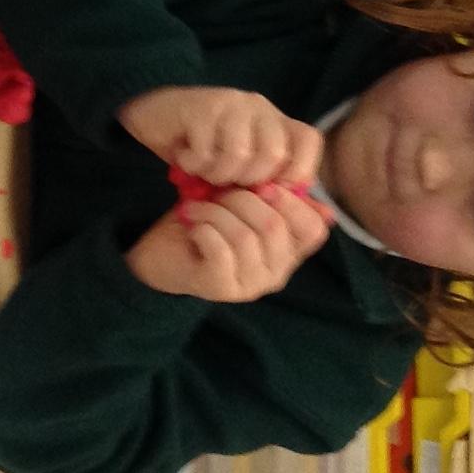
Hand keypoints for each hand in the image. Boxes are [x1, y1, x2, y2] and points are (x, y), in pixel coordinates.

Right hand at [119, 85, 322, 189]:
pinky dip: (194, 165)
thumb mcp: (243, 171)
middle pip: (273, 154)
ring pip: (239, 155)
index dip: (295, 171)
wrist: (154, 119)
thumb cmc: (205, 152)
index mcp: (276, 121)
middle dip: (246, 181)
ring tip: (204, 171)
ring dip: (216, 174)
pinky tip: (186, 159)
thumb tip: (322, 218)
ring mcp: (231, 103)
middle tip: (225, 182)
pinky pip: (206, 152)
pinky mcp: (201, 107)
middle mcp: (259, 107)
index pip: (308, 140)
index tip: (267, 190)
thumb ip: (277, 190)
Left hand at [126, 185, 331, 301]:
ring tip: (198, 206)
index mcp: (288, 252)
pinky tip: (192, 224)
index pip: (313, 230)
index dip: (290, 201)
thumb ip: (275, 196)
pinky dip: (203, 227)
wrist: (161, 251)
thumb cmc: (208, 222)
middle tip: (218, 191)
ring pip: (244, 236)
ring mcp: (249, 285)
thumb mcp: (243, 201)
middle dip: (242, 198)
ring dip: (216, 212)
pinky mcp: (220, 289)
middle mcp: (275, 274)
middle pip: (274, 227)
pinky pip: (220, 250)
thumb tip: (311, 189)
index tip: (262, 183)